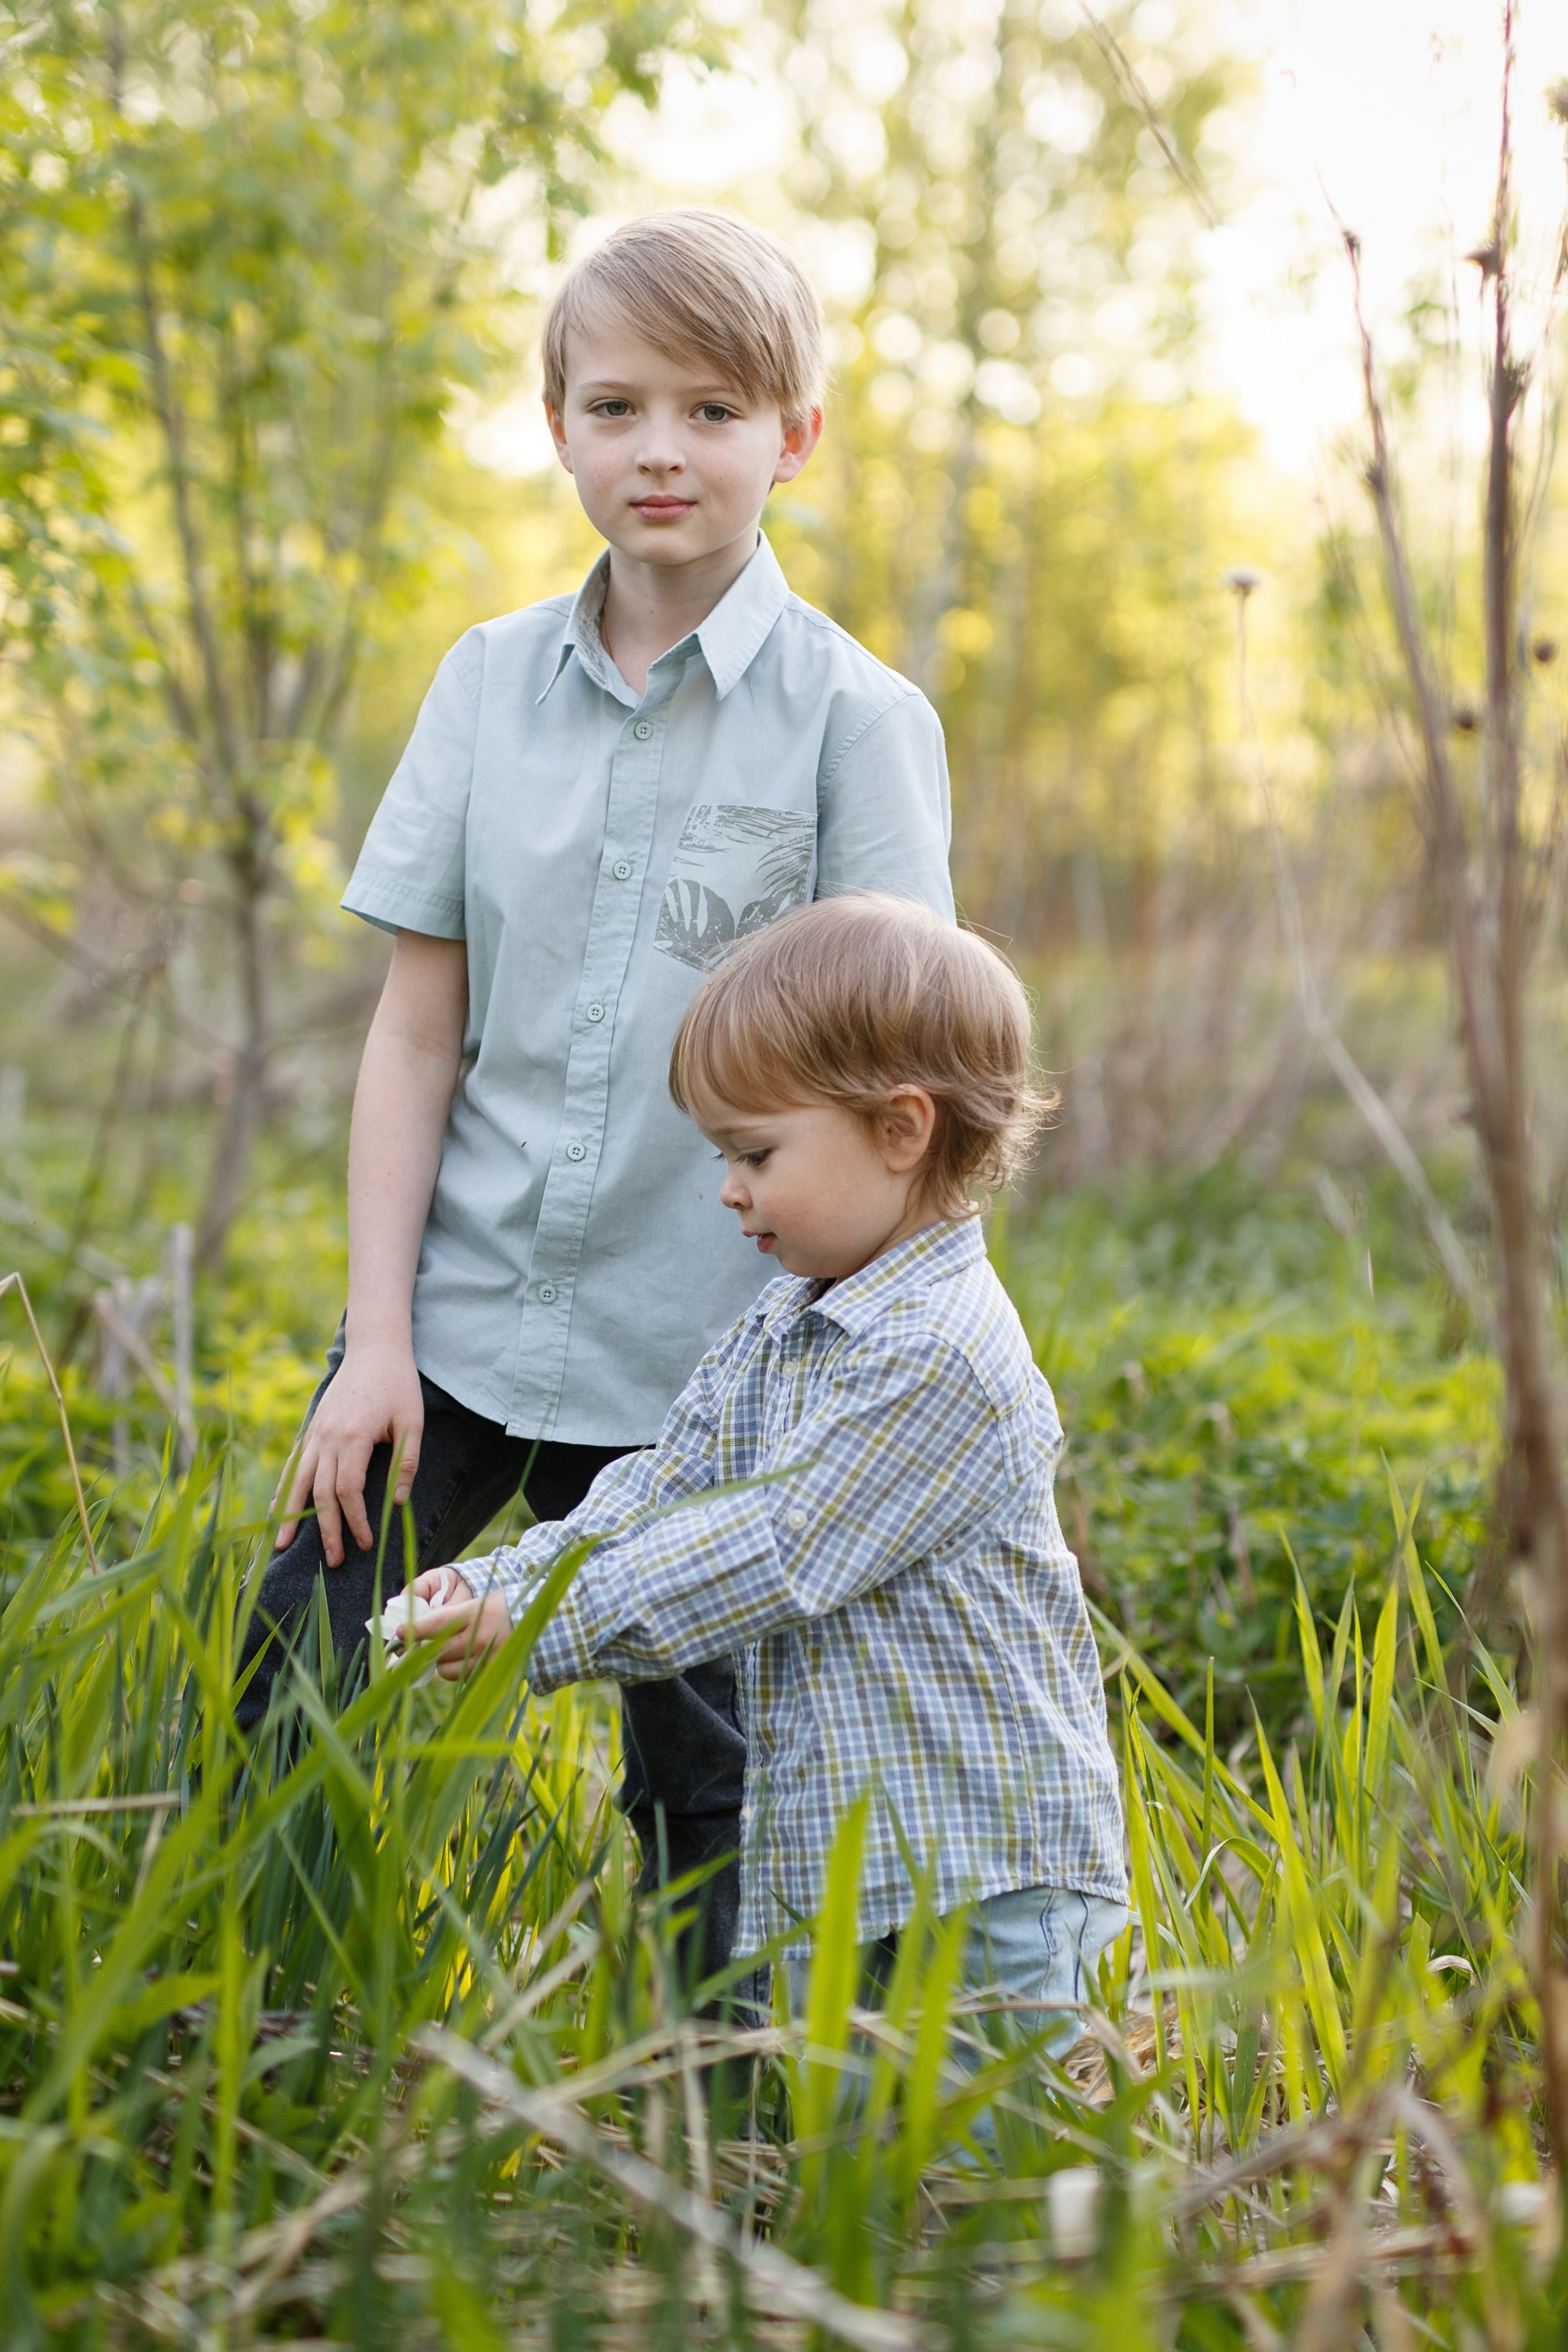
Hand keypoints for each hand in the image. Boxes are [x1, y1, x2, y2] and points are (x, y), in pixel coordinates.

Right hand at [274, 1337, 424, 1563]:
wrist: (375, 1347)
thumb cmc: (398, 1384)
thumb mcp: (413, 1422)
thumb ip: (405, 1462)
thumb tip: (397, 1502)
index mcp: (352, 1437)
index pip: (347, 1490)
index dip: (354, 1520)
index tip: (366, 1542)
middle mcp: (327, 1437)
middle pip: (319, 1493)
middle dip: (325, 1530)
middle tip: (333, 1562)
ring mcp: (315, 1432)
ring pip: (297, 1481)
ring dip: (290, 1516)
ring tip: (280, 1546)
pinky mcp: (312, 1428)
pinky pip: (294, 1464)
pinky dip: (283, 1489)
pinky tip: (276, 1510)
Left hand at [401, 1565, 513, 1680]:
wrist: (544, 1626)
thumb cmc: (508, 1607)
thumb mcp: (481, 1602)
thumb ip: (453, 1615)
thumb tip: (423, 1627)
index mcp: (475, 1614)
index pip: (435, 1624)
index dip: (414, 1629)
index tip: (399, 1631)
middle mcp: (479, 1640)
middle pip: (436, 1652)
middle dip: (422, 1650)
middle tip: (417, 1646)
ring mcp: (486, 1661)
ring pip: (447, 1671)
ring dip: (441, 1663)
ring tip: (448, 1653)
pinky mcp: (491, 1676)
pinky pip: (463, 1680)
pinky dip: (459, 1672)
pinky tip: (465, 1661)